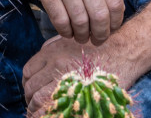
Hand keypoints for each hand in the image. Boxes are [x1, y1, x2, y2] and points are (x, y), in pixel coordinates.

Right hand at [18, 0, 124, 44]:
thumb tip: (113, 7)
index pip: (115, 2)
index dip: (116, 22)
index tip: (112, 29)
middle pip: (100, 16)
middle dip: (101, 34)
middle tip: (98, 39)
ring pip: (80, 21)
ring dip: (82, 35)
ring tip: (81, 37)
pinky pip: (60, 20)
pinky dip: (65, 31)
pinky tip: (67, 31)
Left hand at [22, 36, 139, 116]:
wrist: (124, 51)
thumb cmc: (100, 46)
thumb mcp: (72, 40)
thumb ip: (52, 48)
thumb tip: (39, 63)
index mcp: (52, 52)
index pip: (28, 71)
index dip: (27, 84)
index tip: (30, 92)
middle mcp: (56, 64)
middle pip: (31, 87)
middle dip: (29, 99)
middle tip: (33, 106)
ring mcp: (66, 78)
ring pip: (39, 99)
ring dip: (35, 110)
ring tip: (38, 114)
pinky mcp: (77, 92)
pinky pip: (54, 107)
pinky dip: (47, 114)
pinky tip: (50, 116)